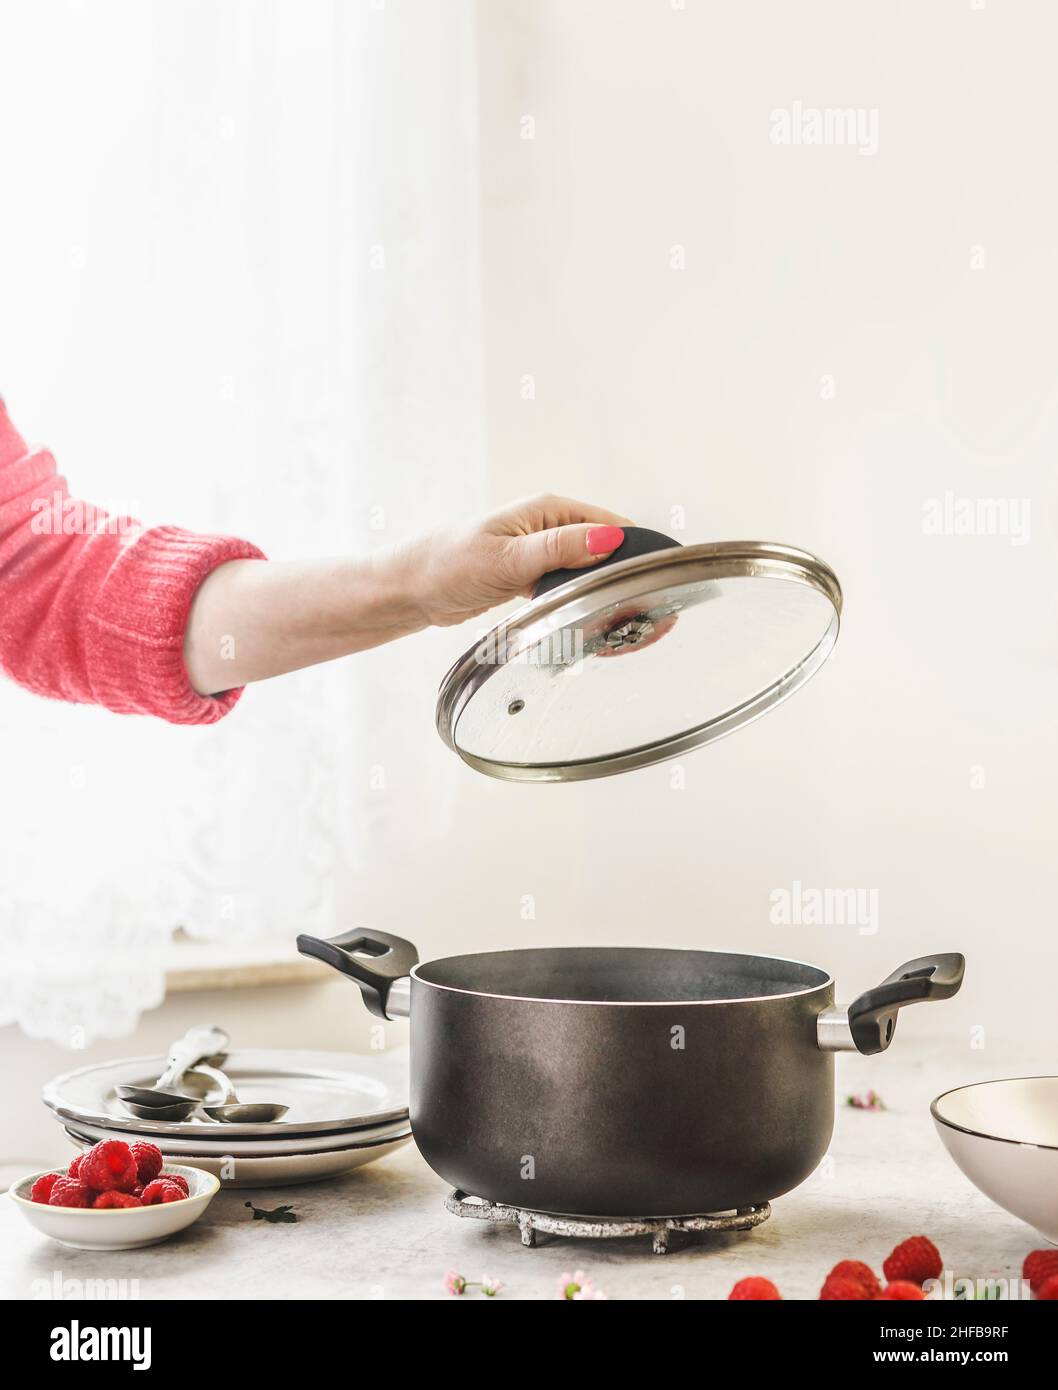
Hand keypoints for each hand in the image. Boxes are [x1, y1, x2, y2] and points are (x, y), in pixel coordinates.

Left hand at [184, 495, 630, 693]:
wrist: (413, 588)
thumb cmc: (448, 563)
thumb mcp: (508, 558)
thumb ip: (559, 549)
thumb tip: (608, 535)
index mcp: (549, 511)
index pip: (613, 524)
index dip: (639, 550)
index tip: (661, 577)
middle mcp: (550, 527)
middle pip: (607, 550)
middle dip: (630, 578)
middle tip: (653, 613)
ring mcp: (543, 552)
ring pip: (591, 572)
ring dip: (609, 595)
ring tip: (632, 625)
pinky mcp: (533, 577)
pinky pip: (571, 588)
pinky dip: (585, 605)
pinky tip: (598, 627)